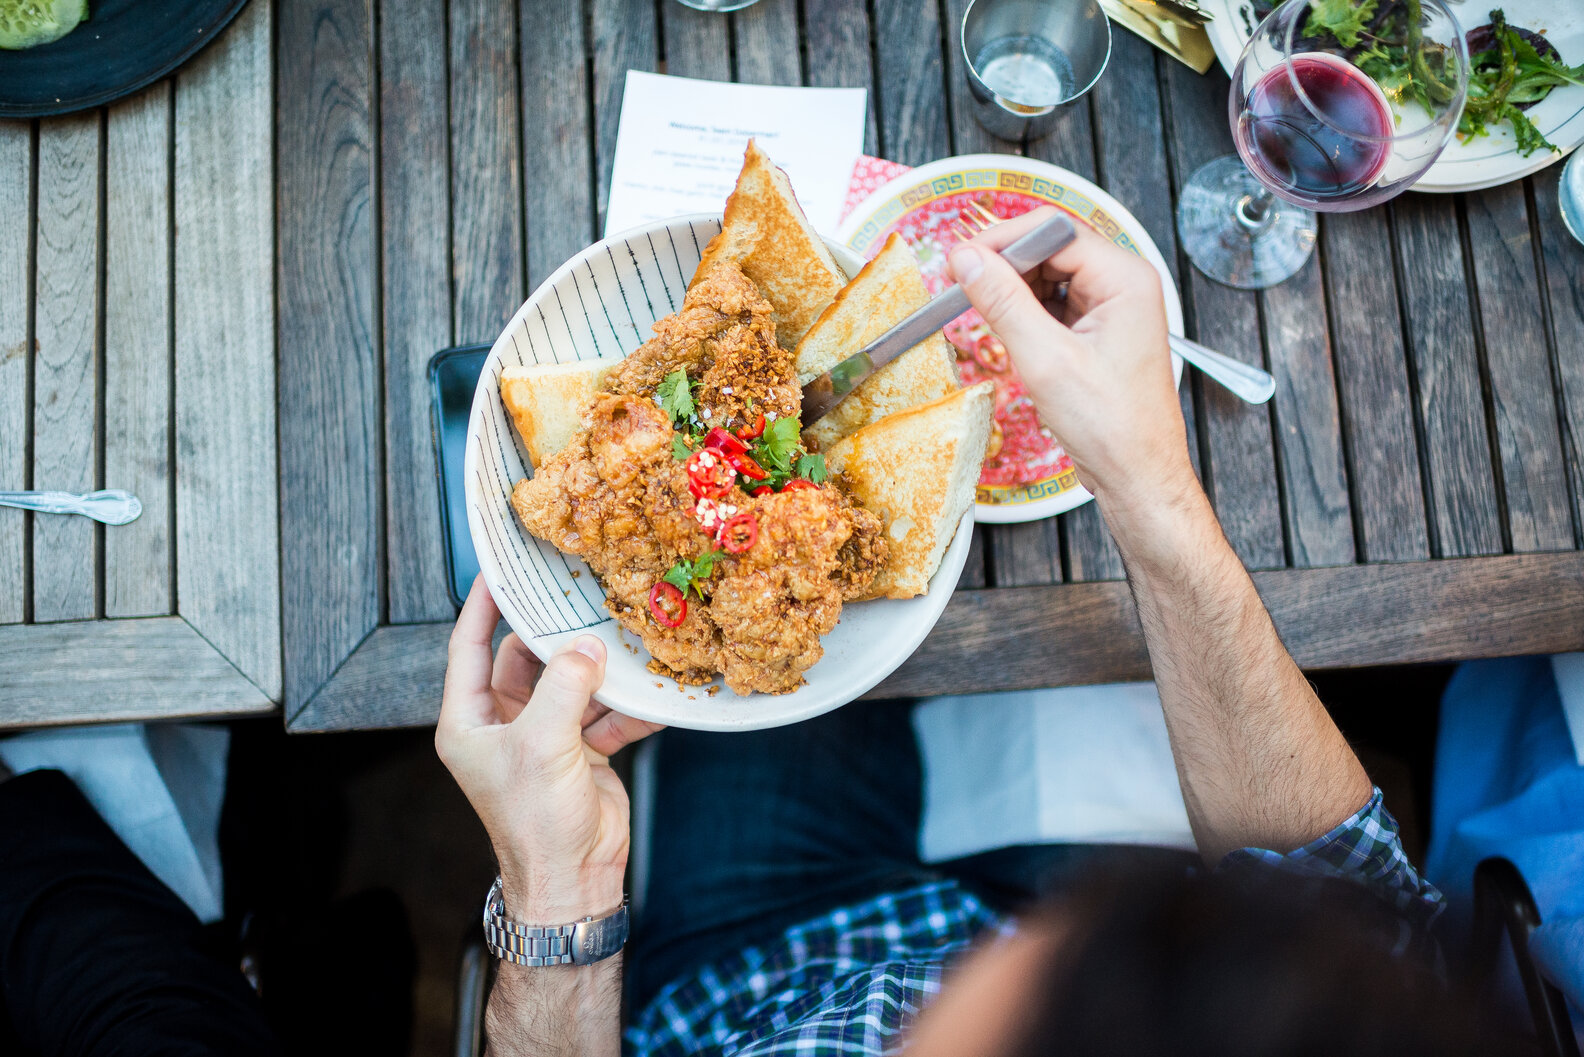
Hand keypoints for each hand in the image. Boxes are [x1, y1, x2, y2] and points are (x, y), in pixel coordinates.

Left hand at [436, 576, 663, 923]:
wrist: (574, 880)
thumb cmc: (535, 823)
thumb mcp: (542, 744)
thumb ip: (565, 686)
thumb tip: (588, 646)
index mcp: (471, 722)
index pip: (470, 647)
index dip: (483, 606)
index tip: (499, 569)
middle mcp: (504, 725)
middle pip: (528, 660)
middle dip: (558, 636)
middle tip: (584, 598)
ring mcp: (545, 738)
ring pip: (571, 684)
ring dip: (599, 670)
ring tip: (626, 640)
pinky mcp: (581, 752)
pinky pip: (604, 715)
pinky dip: (627, 705)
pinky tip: (651, 691)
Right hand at [948, 207, 1196, 519]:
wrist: (1136, 475)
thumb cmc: (1112, 427)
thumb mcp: (1046, 360)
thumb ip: (1002, 302)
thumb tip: (966, 260)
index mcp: (1125, 278)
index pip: (1053, 232)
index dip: (1001, 242)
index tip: (959, 260)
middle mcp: (1123, 285)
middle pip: (1049, 249)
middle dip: (1004, 267)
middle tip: (960, 287)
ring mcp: (1111, 308)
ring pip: (1047, 277)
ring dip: (1011, 292)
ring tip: (983, 317)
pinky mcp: (1097, 331)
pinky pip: (1052, 304)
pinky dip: (1024, 314)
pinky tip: (1007, 334)